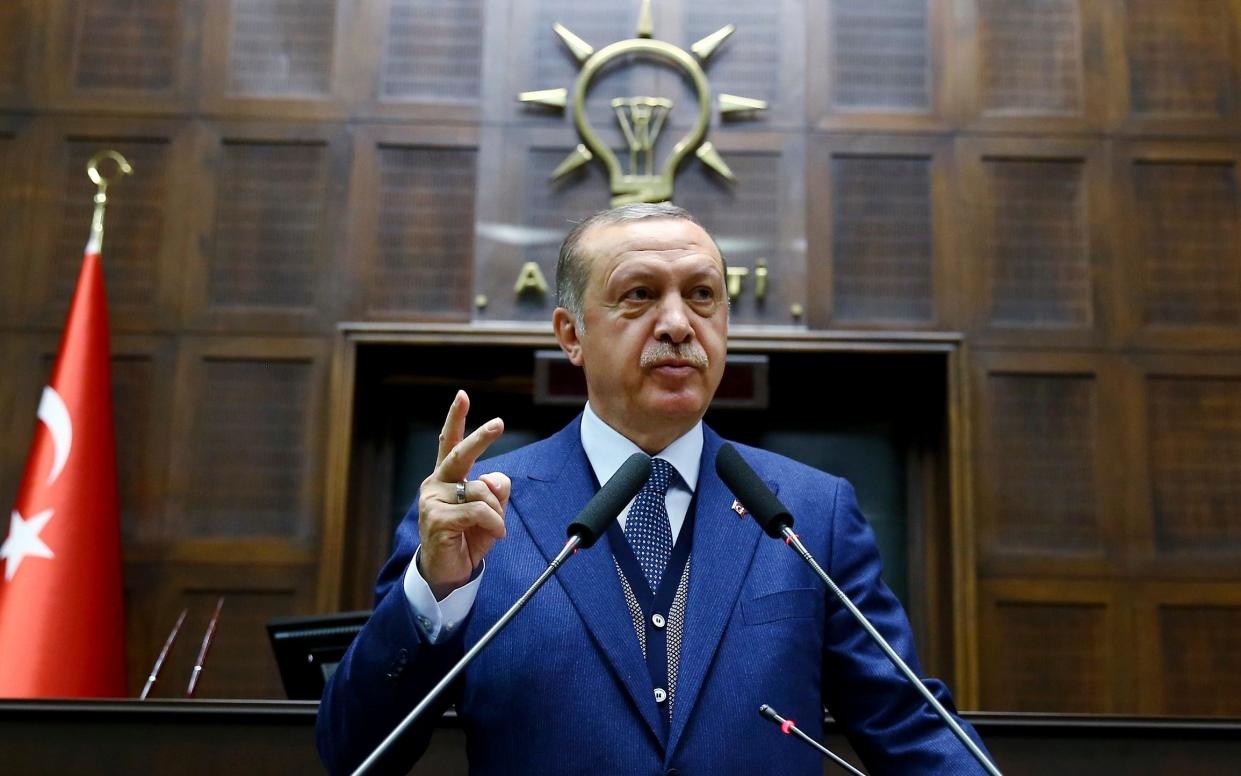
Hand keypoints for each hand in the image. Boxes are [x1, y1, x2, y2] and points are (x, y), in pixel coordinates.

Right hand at [417, 390, 510, 599]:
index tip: (462, 396)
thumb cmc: (466, 540)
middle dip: (481, 437)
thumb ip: (495, 493)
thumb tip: (497, 478)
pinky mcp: (437, 519)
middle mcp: (436, 485)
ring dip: (496, 512)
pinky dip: (495, 522)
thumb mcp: (489, 513)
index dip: (456, 419)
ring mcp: (433, 501)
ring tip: (494, 529)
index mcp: (446, 479)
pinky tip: (495, 535)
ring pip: (480, 491)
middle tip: (498, 424)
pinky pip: (479, 511)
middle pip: (460, 454)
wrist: (447, 574)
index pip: (450, 444)